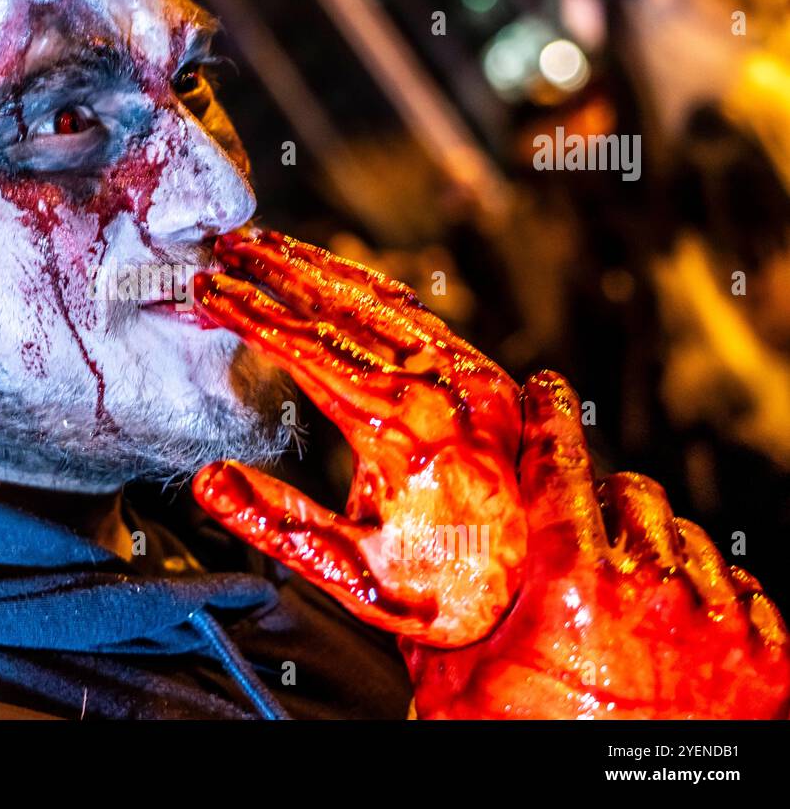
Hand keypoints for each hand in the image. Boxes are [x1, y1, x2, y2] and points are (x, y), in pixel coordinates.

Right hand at [191, 229, 525, 645]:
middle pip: (340, 303)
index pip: (303, 345)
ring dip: (321, 268)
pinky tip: (343, 280)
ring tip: (271, 246)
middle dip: (278, 267)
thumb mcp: (352, 570)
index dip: (248, 311)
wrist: (545, 603)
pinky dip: (369, 288)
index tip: (206, 286)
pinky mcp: (483, 378)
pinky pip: (417, 314)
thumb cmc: (446, 592)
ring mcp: (467, 376)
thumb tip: (207, 480)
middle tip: (230, 242)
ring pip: (381, 298)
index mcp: (398, 425)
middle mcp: (438, 386)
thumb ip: (275, 523)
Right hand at [402, 372, 789, 718]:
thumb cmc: (533, 756)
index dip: (550, 412)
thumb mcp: (458, 686)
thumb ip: (436, 612)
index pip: (561, 461)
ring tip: (617, 592)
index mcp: (573, 586)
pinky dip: (701, 589)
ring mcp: (719, 622)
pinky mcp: (767, 656)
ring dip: (647, 546)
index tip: (547, 389)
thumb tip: (394, 566)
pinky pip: (735, 582)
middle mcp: (654, 590)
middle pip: (626, 489)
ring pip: (681, 533)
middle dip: (595, 499)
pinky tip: (667, 622)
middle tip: (571, 533)